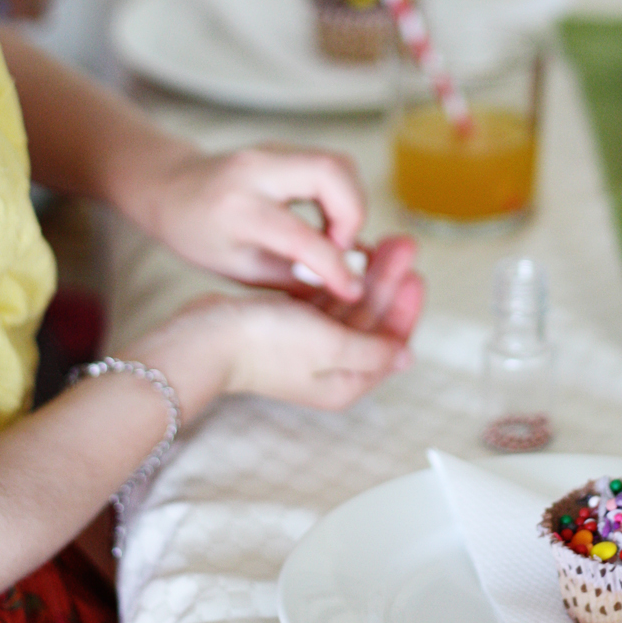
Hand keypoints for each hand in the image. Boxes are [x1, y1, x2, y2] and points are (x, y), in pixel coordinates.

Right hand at [126, 236, 423, 418]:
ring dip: (369, 274)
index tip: (416, 274)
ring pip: (352, 304)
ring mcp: (311, 345)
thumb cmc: (265, 345)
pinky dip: (341, 278)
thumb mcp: (330, 347)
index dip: (406, 308)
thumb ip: (371, 350)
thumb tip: (406, 357)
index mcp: (346, 381)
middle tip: (403, 244)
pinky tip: (353, 253)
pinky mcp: (292, 324)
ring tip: (386, 241)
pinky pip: (328, 298)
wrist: (205, 338)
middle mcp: (332, 366)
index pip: (391, 342)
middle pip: (374, 319)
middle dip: (390, 282)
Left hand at [145, 144, 368, 300]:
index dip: (335, 266)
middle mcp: (255, 170)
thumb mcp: (239, 269)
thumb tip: (349, 282)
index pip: (298, 236)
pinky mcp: (286, 147)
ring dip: (351, 203)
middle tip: (342, 248)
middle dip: (354, 214)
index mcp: (235, 210)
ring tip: (333, 237)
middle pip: (332, 171)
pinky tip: (325, 221)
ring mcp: (272, 150)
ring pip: (339, 163)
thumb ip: (293, 276)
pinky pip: (331, 165)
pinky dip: (341, 194)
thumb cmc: (200, 236)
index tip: (352, 289)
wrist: (171, 188)